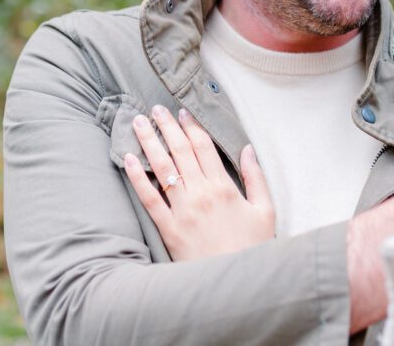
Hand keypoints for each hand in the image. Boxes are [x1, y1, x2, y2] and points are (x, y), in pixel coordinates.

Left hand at [123, 106, 274, 259]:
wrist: (236, 284)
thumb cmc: (253, 247)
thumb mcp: (265, 210)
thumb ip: (256, 177)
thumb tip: (247, 148)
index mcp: (224, 187)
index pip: (204, 148)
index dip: (192, 127)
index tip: (182, 112)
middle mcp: (201, 194)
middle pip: (180, 152)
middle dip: (166, 127)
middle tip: (155, 109)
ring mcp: (182, 211)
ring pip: (162, 169)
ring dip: (149, 143)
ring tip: (137, 123)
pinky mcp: (168, 229)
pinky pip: (149, 199)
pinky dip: (138, 178)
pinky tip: (128, 160)